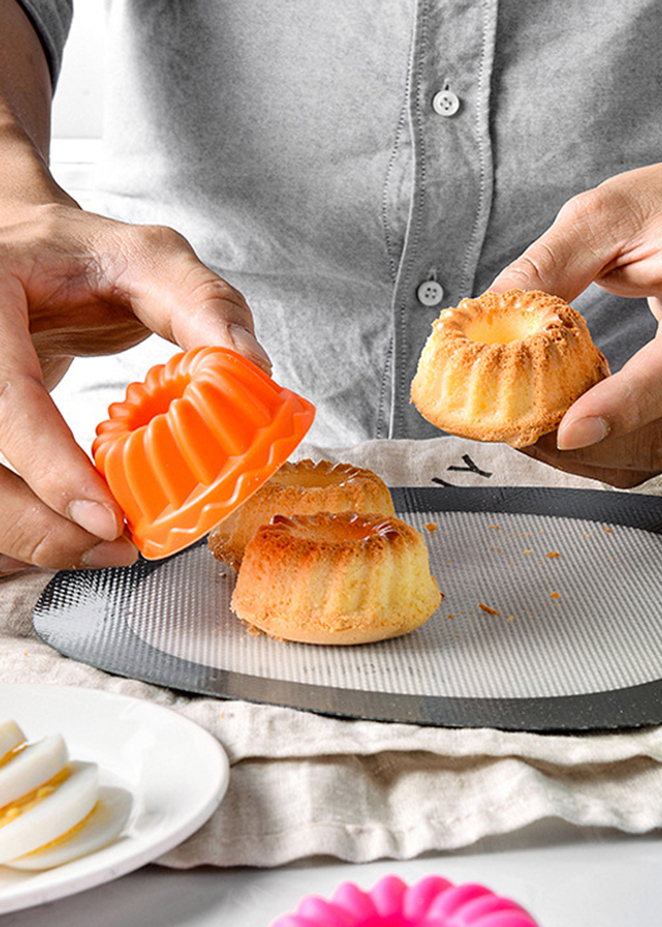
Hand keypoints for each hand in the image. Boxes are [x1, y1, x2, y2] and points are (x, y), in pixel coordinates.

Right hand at [0, 192, 269, 573]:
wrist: (34, 257)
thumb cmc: (88, 257)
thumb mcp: (154, 259)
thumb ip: (203, 305)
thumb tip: (251, 367)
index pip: (1, 393)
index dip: (47, 466)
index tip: (107, 520)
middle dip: (35, 524)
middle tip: (116, 548)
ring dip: (29, 536)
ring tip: (103, 548)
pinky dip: (25, 525)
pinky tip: (72, 533)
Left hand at [489, 155, 661, 487]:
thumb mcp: (607, 212)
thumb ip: (547, 267)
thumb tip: (487, 321)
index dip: (625, 406)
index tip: (565, 431)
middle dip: (592, 448)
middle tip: (521, 433)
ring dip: (597, 458)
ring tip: (539, 429)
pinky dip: (618, 451)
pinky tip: (579, 423)